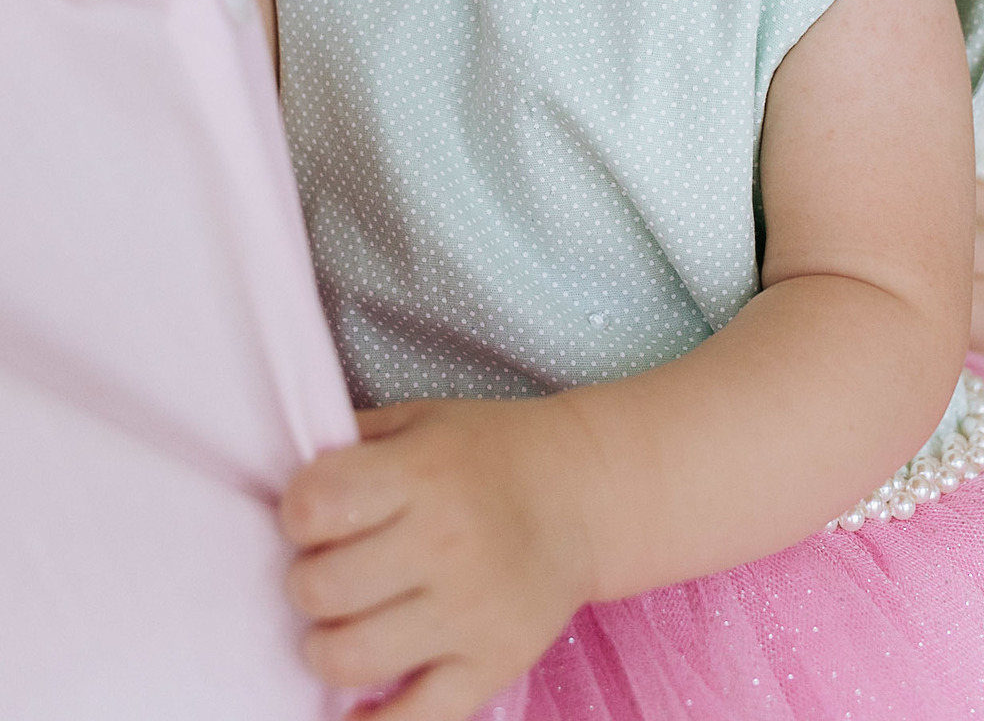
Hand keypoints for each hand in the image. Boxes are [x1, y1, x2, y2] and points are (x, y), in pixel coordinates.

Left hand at [281, 396, 593, 720]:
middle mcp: (445, 543)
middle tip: (328, 572)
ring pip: (349, 660)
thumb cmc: (487, 452)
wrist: (583, 492)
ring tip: (345, 624)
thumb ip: (348, 442)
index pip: (314, 505)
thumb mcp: (420, 420)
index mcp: (422, 473)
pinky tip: (356, 705)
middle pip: (320, 589)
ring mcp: (470, 612)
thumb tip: (271, 474)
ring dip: (326, 647)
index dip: (298, 513)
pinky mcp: (492, 666)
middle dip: (307, 583)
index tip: (313, 515)